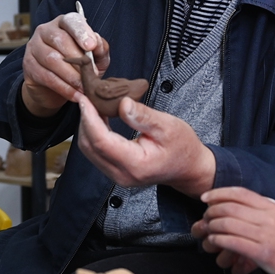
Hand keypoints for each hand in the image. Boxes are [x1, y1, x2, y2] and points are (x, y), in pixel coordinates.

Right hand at [20, 13, 110, 116]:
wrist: (54, 88)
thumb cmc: (77, 66)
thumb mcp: (95, 58)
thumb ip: (100, 49)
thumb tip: (98, 45)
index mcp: (64, 23)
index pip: (71, 21)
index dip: (81, 32)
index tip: (91, 46)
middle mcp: (46, 30)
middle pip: (60, 40)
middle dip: (78, 59)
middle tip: (92, 75)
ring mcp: (34, 47)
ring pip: (52, 59)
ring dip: (71, 76)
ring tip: (84, 88)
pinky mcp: (28, 65)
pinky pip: (46, 76)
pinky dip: (63, 88)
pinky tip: (76, 95)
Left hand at [75, 95, 214, 194]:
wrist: (189, 169)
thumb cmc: (183, 147)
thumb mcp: (167, 126)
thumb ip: (143, 116)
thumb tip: (122, 103)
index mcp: (136, 164)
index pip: (101, 141)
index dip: (89, 119)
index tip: (85, 99)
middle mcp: (122, 174)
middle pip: (90, 146)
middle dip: (85, 121)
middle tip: (87, 97)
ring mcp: (117, 176)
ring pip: (90, 151)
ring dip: (87, 127)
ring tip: (92, 106)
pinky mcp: (116, 172)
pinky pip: (96, 153)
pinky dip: (94, 134)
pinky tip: (99, 119)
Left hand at [195, 186, 274, 273]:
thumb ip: (264, 214)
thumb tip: (241, 209)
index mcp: (273, 208)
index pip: (240, 192)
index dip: (218, 193)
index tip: (205, 198)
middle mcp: (269, 217)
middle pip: (230, 207)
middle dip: (211, 212)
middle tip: (203, 219)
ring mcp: (267, 235)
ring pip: (228, 224)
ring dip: (212, 227)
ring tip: (207, 233)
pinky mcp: (265, 253)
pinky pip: (234, 242)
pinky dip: (219, 241)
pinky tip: (215, 243)